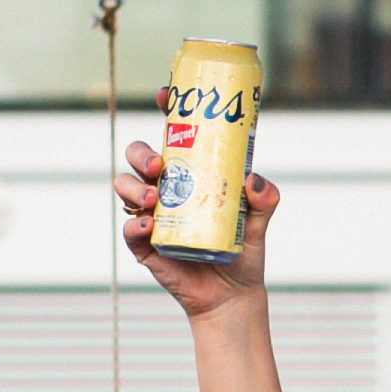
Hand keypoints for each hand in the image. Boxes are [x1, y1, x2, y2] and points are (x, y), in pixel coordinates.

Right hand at [117, 129, 278, 316]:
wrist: (232, 295)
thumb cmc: (242, 250)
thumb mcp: (258, 220)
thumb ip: (265, 198)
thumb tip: (253, 181)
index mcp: (190, 174)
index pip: (172, 135)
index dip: (165, 111)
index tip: (164, 96)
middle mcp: (166, 189)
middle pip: (138, 157)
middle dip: (142, 154)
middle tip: (160, 165)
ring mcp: (152, 215)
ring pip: (125, 187)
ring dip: (134, 186)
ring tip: (155, 198)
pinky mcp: (145, 244)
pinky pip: (129, 228)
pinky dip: (135, 223)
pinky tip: (150, 224)